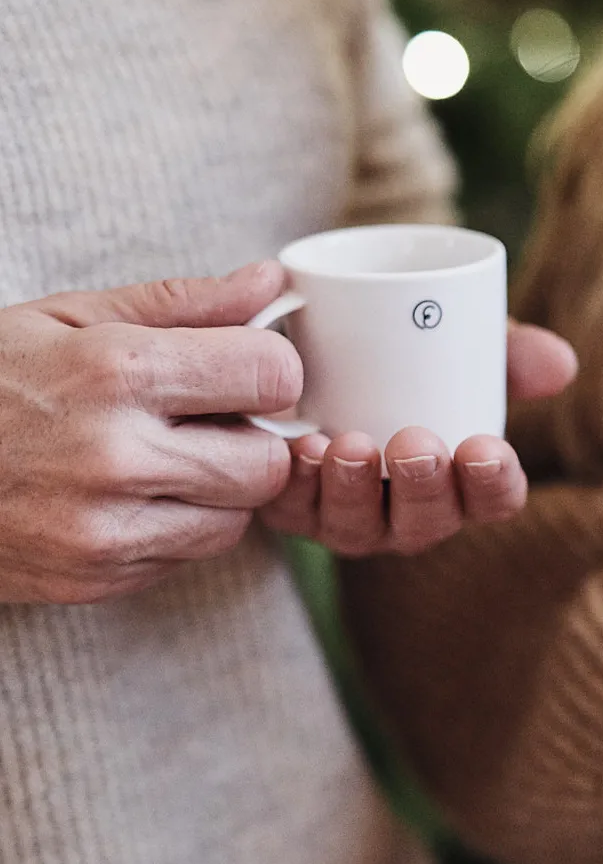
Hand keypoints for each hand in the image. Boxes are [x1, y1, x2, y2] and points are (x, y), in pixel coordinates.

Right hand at [0, 263, 301, 602]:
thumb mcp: (68, 319)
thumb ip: (182, 305)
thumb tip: (269, 284)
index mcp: (114, 372)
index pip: (271, 376)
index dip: (269, 371)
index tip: (243, 370)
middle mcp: (117, 457)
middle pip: (268, 463)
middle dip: (250, 439)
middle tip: (201, 422)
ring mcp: (107, 529)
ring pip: (239, 519)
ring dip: (218, 491)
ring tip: (158, 458)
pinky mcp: (100, 578)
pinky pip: (190, 555)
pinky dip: (177, 527)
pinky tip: (126, 497)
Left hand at [258, 320, 577, 555]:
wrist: (305, 343)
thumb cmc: (400, 352)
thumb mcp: (456, 339)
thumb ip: (507, 349)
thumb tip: (561, 364)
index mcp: (461, 479)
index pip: (493, 498)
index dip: (494, 484)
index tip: (486, 449)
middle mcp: (408, 509)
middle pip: (428, 521)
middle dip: (425, 489)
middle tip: (418, 444)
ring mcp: (349, 515)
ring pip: (359, 527)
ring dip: (357, 490)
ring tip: (352, 445)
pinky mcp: (291, 505)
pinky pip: (294, 511)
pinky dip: (297, 484)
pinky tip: (300, 449)